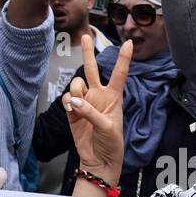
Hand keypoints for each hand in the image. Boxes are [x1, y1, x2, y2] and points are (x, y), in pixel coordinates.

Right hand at [63, 35, 132, 185]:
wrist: (98, 160)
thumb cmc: (111, 143)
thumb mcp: (107, 127)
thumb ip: (90, 112)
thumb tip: (73, 101)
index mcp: (114, 97)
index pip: (119, 74)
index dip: (123, 59)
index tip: (128, 43)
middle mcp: (99, 96)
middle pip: (92, 69)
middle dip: (88, 52)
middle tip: (85, 36)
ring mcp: (85, 102)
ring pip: (76, 84)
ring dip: (75, 90)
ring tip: (78, 104)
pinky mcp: (73, 111)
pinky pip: (67, 98)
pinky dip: (68, 102)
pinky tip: (71, 109)